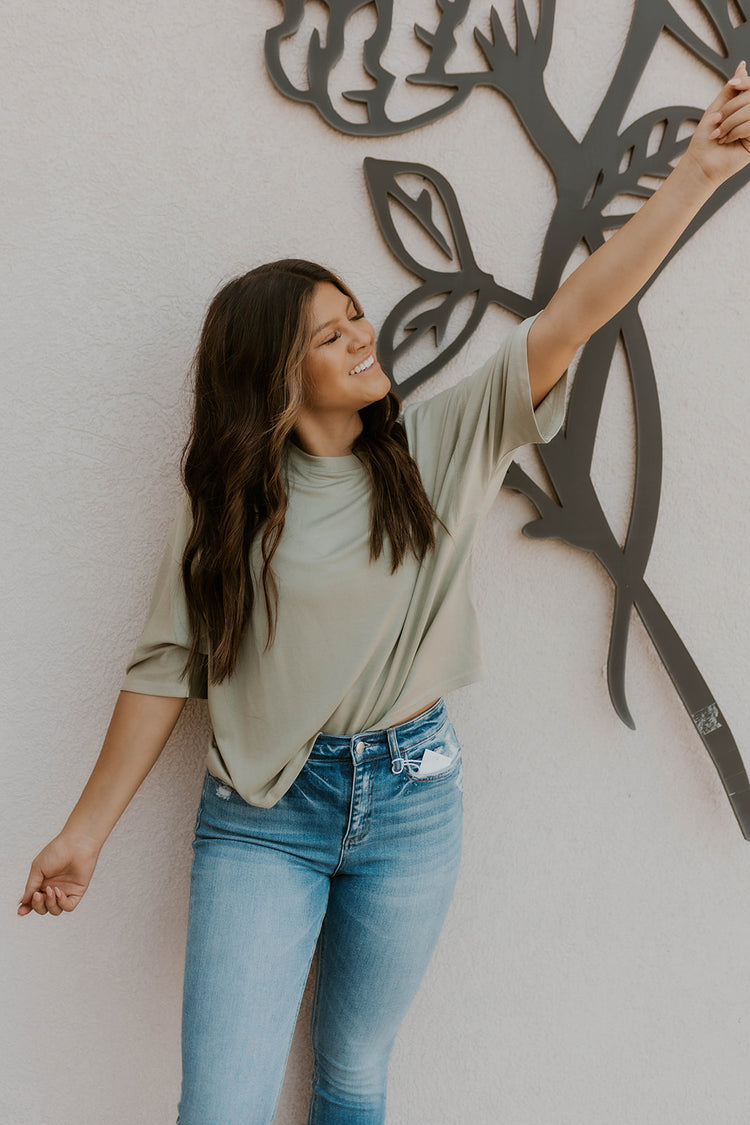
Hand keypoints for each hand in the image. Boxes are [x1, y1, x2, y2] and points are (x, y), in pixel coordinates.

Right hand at [17, 832, 101, 916]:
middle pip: (43, 908)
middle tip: (37, 894)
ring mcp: (65, 891)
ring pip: (55, 910)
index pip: (34, 900)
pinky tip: (58, 891)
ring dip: (50, 903)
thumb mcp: (37, 868)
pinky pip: (68, 906)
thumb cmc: (57, 851)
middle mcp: (53, 888)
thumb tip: (23, 902)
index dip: (27, 907)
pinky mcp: (77, 892)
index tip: (21, 911)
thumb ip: (30, 886)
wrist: (76, 844)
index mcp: (43, 882)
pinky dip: (61, 902)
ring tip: (50, 889)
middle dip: (38, 905)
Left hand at [684, 60, 749, 187]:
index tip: (732, 84)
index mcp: (745, 108)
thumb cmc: (706, 138)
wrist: (700, 162)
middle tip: (717, 121)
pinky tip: (726, 140)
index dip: (745, 83)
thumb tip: (742, 66)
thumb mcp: (717, 108)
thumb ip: (731, 89)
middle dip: (730, 108)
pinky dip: (735, 131)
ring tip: (719, 133)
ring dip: (730, 121)